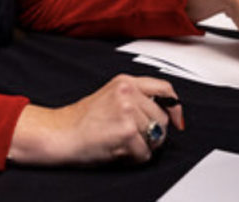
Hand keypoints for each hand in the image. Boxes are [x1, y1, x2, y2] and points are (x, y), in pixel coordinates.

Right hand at [7, 75, 183, 165]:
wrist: (61, 133)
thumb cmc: (82, 120)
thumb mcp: (111, 96)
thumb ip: (136, 98)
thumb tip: (166, 112)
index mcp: (124, 81)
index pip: (163, 88)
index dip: (174, 107)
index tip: (177, 119)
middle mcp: (127, 92)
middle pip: (162, 118)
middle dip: (153, 132)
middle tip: (131, 136)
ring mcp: (128, 110)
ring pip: (156, 136)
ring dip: (143, 146)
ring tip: (121, 141)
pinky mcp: (127, 131)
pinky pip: (145, 152)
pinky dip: (134, 157)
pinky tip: (117, 149)